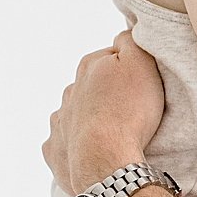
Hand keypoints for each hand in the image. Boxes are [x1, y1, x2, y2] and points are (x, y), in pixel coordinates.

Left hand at [44, 30, 164, 192]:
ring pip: (75, 113)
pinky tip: (91, 152)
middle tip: (131, 111)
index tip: (142, 85)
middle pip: (91, 87)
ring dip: (91, 119)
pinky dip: (74, 145)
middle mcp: (69, 92)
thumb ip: (131, 42)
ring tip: (113, 134)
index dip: (129, 70)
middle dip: (107, 94)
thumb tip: (123, 35)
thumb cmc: (129, 113)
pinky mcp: (54, 150)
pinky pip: (63, 143)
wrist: (106, 161)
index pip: (110, 59)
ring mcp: (59, 122)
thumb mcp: (141, 64)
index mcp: (89, 68)